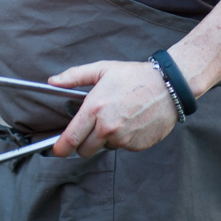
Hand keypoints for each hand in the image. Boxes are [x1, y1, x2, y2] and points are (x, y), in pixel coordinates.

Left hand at [48, 60, 179, 157]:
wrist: (168, 87)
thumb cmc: (134, 76)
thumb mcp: (102, 69)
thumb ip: (74, 76)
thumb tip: (52, 81)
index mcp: (95, 108)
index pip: (71, 137)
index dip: (61, 148)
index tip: (57, 151)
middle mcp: (108, 127)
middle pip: (85, 150)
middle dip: (83, 143)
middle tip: (90, 129)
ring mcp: (123, 139)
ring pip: (104, 147)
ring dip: (104, 139)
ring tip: (116, 117)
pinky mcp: (137, 146)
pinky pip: (122, 147)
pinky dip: (122, 139)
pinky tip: (130, 122)